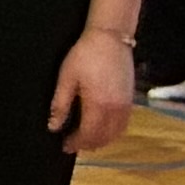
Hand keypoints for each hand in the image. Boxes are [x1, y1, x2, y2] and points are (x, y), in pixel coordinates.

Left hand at [54, 28, 136, 154]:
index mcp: (98, 105)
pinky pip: (123, 124)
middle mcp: (116, 109)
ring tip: (85, 139)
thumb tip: (53, 127)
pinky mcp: (131, 99)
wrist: (110, 39)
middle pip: (103, 138)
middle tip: (72, 144)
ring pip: (116, 133)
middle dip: (87, 144)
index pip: (88, 134)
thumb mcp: (66, 79)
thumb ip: (60, 105)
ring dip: (101, 140)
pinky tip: (101, 128)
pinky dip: (112, 132)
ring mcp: (126, 105)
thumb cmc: (85, 56)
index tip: (65, 145)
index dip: (76, 143)